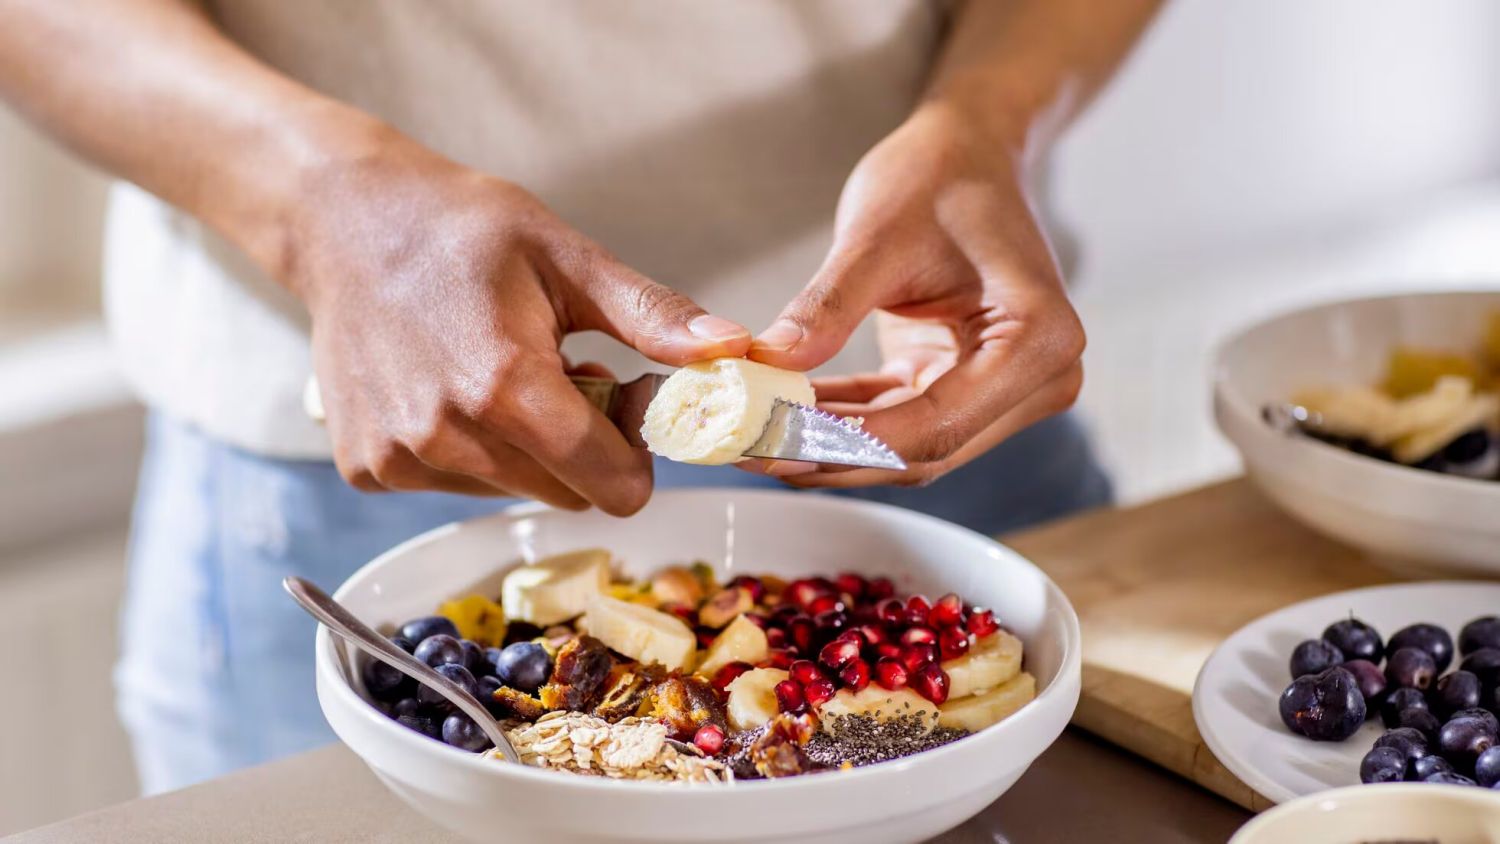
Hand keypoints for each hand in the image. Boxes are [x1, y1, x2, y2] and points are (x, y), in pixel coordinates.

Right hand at [291, 130, 749, 512]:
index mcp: (504, 386)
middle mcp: (445, 436)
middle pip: (565, 494)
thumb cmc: (461, 228)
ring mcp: (399, 458)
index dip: (636, 455)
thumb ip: (653, 317)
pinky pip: (454, 486)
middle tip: (567, 377)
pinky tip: (451, 388)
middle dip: (584, 449)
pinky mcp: (368, 468)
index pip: (611, 484)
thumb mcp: (568, 258)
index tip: (626, 405)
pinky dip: (469, 450)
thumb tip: (733, 350)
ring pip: (511, 492)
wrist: (345, 220)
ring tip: (503, 374)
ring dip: (525, 450)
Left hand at [748, 102, 1083, 486]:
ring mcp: (1008, 391)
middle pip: (924, 449)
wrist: (969, 152)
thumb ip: (827, 307)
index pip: (935, 423)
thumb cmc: (939, 175)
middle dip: (831, 453)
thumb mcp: (876, 235)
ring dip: (829, 446)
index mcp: (1038, 338)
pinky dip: (841, 422)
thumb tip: (769, 365)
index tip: (775, 442)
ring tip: (750, 438)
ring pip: (907, 448)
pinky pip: (897, 422)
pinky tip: (781, 416)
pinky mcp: (967, 388)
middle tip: (747, 448)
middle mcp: (1039, 379)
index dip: (849, 442)